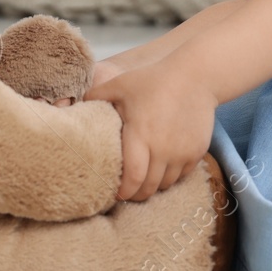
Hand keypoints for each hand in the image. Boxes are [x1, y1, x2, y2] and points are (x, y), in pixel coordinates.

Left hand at [84, 56, 216, 202]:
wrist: (196, 76)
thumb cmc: (154, 79)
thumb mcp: (120, 84)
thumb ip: (96, 96)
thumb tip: (74, 106)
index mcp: (141, 134)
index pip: (132, 177)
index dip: (123, 191)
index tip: (114, 193)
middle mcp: (163, 148)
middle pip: (148, 188)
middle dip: (135, 194)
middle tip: (126, 191)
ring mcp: (182, 152)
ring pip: (165, 185)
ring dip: (152, 186)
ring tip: (142, 180)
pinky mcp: (197, 152)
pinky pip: (181, 176)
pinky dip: (169, 177)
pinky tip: (160, 168)